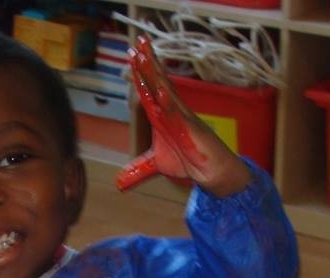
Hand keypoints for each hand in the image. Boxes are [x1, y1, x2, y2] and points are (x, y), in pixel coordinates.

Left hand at [116, 35, 250, 196]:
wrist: (210, 173)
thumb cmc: (187, 162)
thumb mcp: (156, 166)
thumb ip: (138, 171)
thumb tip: (119, 184)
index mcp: (162, 116)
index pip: (148, 91)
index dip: (140, 73)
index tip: (131, 54)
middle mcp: (172, 112)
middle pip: (158, 82)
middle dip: (148, 62)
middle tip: (138, 41)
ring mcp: (182, 118)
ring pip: (166, 92)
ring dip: (155, 75)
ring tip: (145, 56)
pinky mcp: (191, 129)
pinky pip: (179, 113)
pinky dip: (169, 102)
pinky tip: (160, 90)